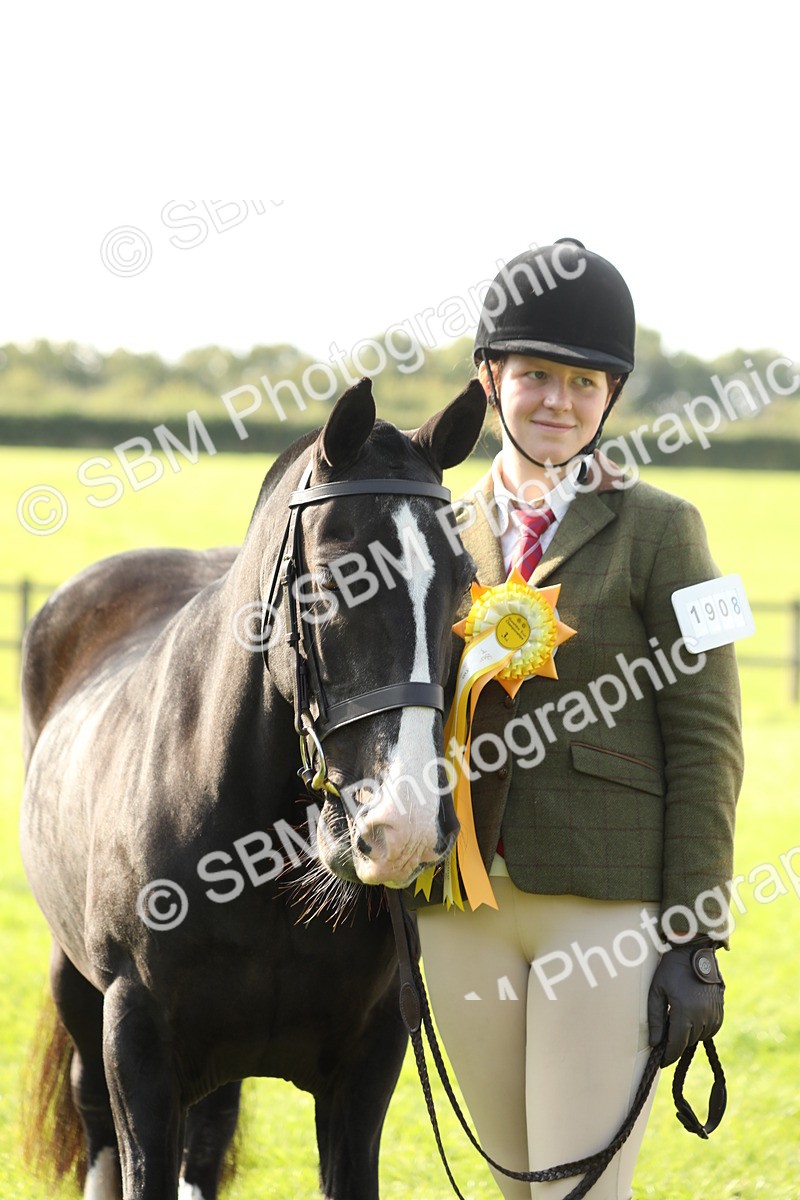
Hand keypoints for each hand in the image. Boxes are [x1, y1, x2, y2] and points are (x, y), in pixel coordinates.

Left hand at [647, 941, 724, 1066]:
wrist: (694, 951)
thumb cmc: (671, 970)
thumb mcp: (657, 991)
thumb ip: (655, 1018)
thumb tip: (655, 1043)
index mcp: (685, 1013)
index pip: (677, 1044)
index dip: (669, 1055)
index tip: (662, 1061)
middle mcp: (702, 1016)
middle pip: (688, 1041)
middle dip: (677, 1042)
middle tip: (667, 1036)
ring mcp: (714, 1013)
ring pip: (701, 1036)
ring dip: (690, 1035)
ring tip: (679, 1021)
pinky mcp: (721, 1008)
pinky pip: (712, 1028)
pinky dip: (702, 1029)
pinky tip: (693, 1019)